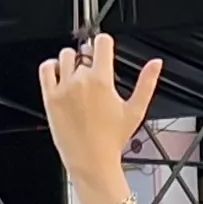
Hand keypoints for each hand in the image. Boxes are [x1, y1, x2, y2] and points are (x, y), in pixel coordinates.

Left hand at [36, 33, 166, 183]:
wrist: (91, 161)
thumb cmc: (112, 139)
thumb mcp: (135, 110)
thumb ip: (147, 83)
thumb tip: (156, 63)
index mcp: (102, 81)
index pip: (101, 43)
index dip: (105, 43)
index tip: (105, 50)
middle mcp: (81, 81)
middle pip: (84, 51)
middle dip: (91, 59)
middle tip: (95, 76)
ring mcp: (63, 88)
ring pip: (65, 56)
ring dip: (72, 61)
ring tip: (78, 77)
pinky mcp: (50, 97)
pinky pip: (46, 69)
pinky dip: (51, 67)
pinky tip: (59, 75)